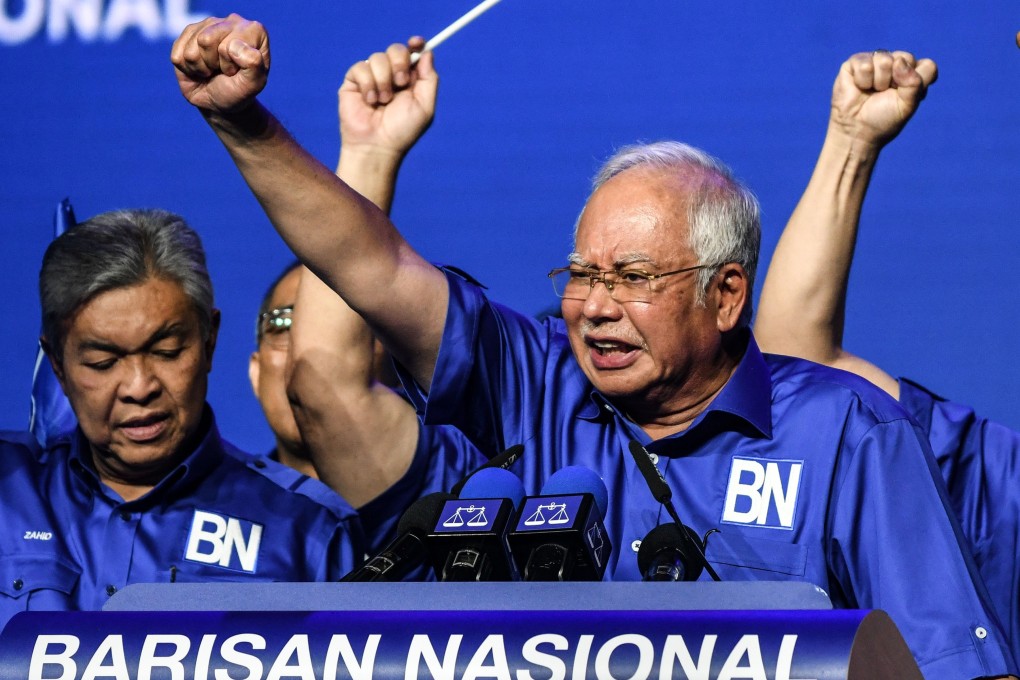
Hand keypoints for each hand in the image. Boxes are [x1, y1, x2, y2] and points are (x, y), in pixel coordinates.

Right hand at [171, 14, 269, 113]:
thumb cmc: (238, 91)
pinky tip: (200, 68)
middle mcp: (231, 21)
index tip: (237, 71)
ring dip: (201, 67)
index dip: (230, 64)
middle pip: (205, 40)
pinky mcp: (188, 34)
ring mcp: (208, 25)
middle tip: (223, 70)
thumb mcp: (253, 84)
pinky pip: (178, 56)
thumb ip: (254, 64)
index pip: (229, 44)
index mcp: (254, 30)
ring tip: (213, 70)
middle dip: (213, 63)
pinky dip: (188, 69)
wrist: (220, 102)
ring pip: (190, 50)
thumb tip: (234, 45)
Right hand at [338, 37, 437, 158]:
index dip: (415, 44)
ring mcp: (372, 77)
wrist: (377, 145)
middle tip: (400, 83)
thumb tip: (427, 52)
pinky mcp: (354, 81)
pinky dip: (368, 84)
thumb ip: (429, 78)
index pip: (412, 53)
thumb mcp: (425, 106)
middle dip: (399, 63)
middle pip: (396, 49)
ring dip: (383, 81)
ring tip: (382, 102)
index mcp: (409, 80)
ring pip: (378, 58)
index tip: (417, 42)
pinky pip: (361, 67)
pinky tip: (369, 101)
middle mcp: (391, 76)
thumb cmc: (402, 131)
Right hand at [829, 50, 937, 147]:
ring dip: (878, 82)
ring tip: (871, 91)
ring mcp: (876, 60)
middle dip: (895, 80)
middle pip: (906, 58)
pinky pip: (864, 63)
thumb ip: (914, 82)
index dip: (917, 81)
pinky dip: (862, 80)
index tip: (904, 97)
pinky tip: (859, 87)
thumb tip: (898, 61)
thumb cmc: (883, 119)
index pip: (927, 65)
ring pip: (884, 59)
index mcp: (912, 74)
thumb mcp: (907, 105)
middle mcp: (896, 64)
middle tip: (884, 94)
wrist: (856, 130)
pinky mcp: (856, 62)